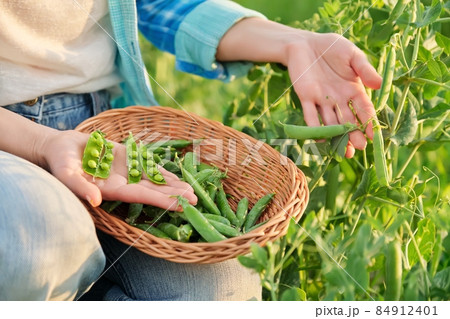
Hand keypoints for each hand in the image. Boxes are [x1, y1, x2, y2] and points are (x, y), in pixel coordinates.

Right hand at [41, 130, 196, 208]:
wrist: (62, 148)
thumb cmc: (60, 163)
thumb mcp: (66, 175)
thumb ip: (80, 187)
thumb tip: (95, 200)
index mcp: (112, 190)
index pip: (140, 197)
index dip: (160, 200)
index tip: (180, 206)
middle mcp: (123, 183)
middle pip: (153, 190)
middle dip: (173, 195)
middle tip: (196, 200)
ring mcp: (128, 171)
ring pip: (155, 179)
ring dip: (173, 185)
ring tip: (194, 191)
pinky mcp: (129, 158)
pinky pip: (149, 165)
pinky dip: (164, 171)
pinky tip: (179, 176)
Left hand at [285, 31, 381, 157]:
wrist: (304, 42)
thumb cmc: (332, 47)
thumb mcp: (352, 55)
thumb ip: (364, 69)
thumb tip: (378, 85)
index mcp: (353, 89)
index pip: (364, 109)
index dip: (369, 122)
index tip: (373, 136)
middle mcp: (338, 99)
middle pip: (347, 121)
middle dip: (353, 135)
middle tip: (359, 148)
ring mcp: (322, 100)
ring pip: (331, 122)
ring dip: (337, 137)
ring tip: (344, 151)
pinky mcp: (305, 98)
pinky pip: (310, 116)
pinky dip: (315, 128)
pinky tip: (321, 141)